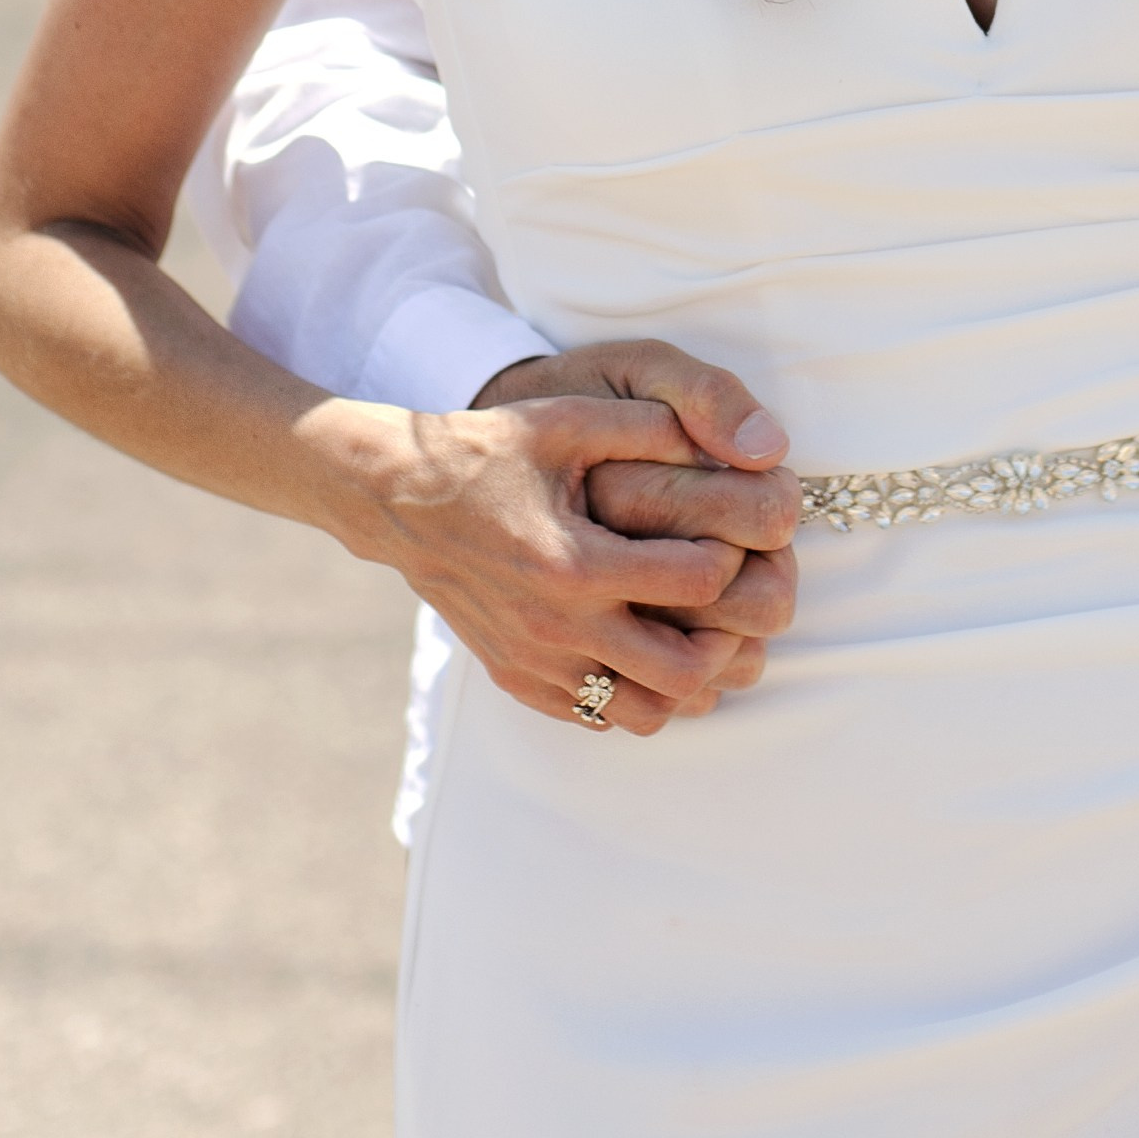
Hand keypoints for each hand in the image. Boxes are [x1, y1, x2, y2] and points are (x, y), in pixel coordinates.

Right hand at [465, 337, 800, 731]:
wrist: (404, 499)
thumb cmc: (492, 451)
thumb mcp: (570, 420)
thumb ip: (652, 425)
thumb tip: (734, 441)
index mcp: (576, 563)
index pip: (694, 584)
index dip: (730, 558)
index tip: (731, 535)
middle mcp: (556, 627)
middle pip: (683, 671)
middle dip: (725, 637)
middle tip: (730, 600)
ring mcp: (534, 663)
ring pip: (644, 714)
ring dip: (685, 681)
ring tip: (695, 632)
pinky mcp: (517, 679)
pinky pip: (596, 717)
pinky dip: (634, 696)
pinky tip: (644, 648)